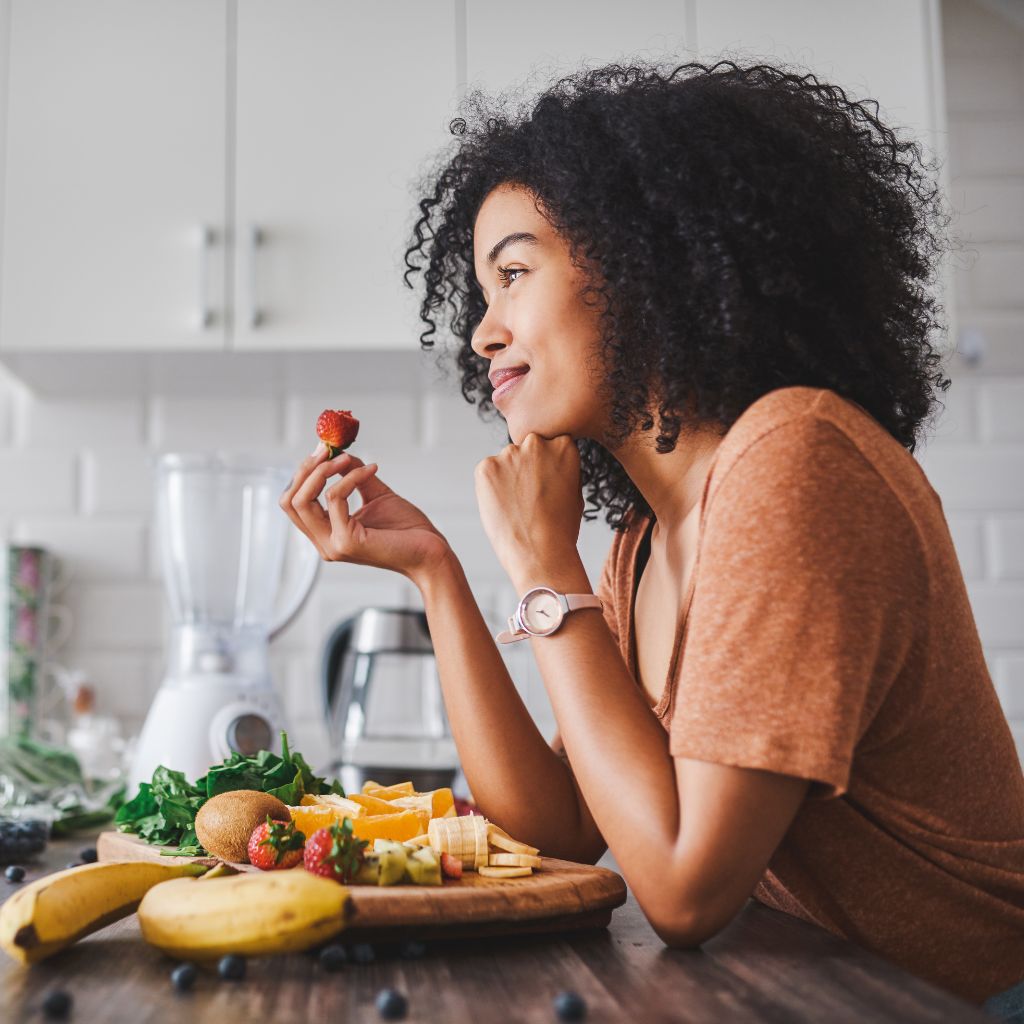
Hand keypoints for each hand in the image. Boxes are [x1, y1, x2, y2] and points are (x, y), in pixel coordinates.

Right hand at [280, 446, 452, 581]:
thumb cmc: (406, 529)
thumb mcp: (374, 494)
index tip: (323, 450)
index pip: (293, 503)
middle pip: (290, 501)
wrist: (431, 552)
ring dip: (323, 470)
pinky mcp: (347, 542)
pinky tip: (372, 469)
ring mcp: (333, 545)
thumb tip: (339, 453)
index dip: (303, 474)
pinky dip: (350, 478)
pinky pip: (335, 498)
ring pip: (302, 500)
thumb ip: (353, 476)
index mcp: (326, 534)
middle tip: (327, 450)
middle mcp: (324, 543)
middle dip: (306, 469)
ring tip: (345, 458)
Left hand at [474, 433, 584, 585]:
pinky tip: (503, 508)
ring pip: (506, 462)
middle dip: (526, 468)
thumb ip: (560, 469)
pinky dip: (491, 488)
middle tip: (530, 498)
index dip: (546, 468)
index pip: (550, 446)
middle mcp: (536, 442)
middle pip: (526, 450)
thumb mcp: (574, 491)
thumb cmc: (561, 529)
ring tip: (517, 507)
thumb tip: (548, 463)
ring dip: (508, 478)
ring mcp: (509, 453)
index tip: (546, 486)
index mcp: (563, 445)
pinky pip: (487, 473)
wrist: (540, 552)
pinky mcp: (486, 467)